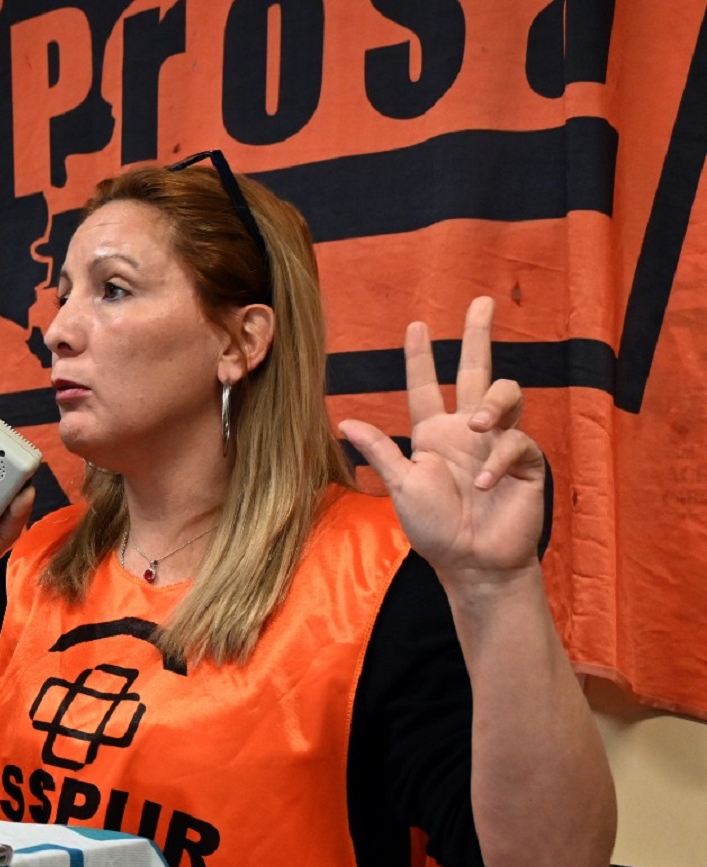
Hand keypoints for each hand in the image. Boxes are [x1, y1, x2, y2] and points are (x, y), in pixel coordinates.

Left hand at [340, 297, 545, 585]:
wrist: (472, 563)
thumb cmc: (434, 529)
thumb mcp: (401, 487)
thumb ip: (380, 452)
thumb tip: (344, 421)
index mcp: (433, 435)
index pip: (425, 386)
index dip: (420, 357)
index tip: (416, 324)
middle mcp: (467, 431)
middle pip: (476, 371)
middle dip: (479, 336)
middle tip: (482, 302)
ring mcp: (498, 442)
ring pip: (505, 394)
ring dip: (492, 402)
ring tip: (475, 424)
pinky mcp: (524, 461)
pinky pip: (518, 441)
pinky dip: (501, 457)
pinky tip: (485, 482)